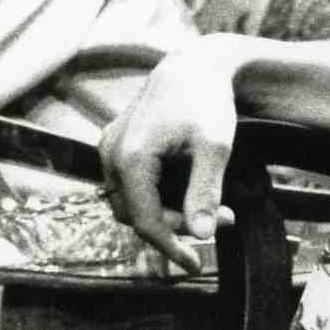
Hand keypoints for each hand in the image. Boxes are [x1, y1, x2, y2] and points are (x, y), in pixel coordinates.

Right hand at [96, 40, 240, 273]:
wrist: (194, 65)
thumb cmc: (206, 101)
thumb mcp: (214, 148)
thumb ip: (204, 192)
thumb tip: (201, 236)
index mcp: (131, 157)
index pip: (145, 221)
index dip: (171, 247)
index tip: (197, 264)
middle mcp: (111, 154)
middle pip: (137, 214)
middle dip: (176, 225)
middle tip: (221, 219)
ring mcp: (109, 148)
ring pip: (130, 202)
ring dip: (164, 212)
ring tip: (207, 207)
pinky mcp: (114, 143)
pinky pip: (128, 185)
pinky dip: (154, 196)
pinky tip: (185, 190)